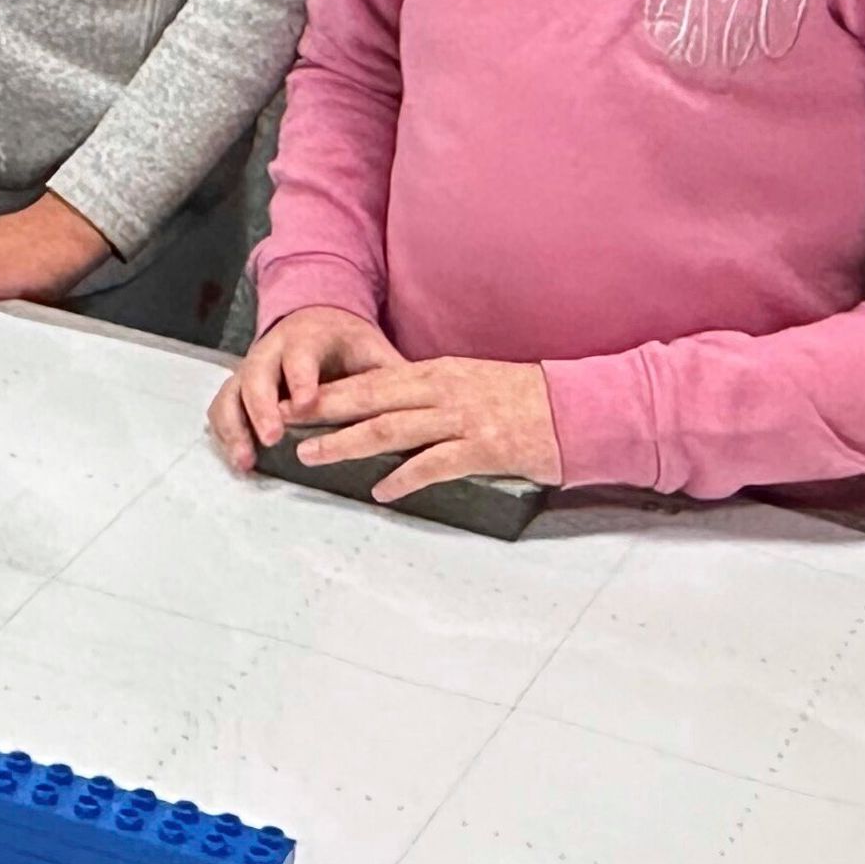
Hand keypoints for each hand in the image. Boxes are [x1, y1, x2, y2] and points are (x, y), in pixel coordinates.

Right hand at [209, 305, 407, 470]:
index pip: (300, 355)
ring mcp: (251, 369)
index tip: (306, 403)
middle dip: (261, 407)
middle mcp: (271, 350)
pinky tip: (240, 462)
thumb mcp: (373, 352)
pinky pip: (222, 407)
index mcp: (307, 338)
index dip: (300, 378)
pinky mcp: (239, 388)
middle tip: (272, 437)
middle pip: (256, 374)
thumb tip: (427, 403)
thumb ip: (391, 375)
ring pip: (232, 393)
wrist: (315, 320)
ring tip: (246, 461)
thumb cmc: (348, 345)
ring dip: (235, 427)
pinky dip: (226, 434)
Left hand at [295, 353, 563, 499]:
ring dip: (348, 443)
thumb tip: (393, 412)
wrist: (577, 409)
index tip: (296, 399)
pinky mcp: (483, 448)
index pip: (373, 380)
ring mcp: (462, 419)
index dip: (331, 391)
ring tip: (315, 456)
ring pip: (392, 429)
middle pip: (371, 398)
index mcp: (438, 373)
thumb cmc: (525, 400)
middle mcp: (443, 391)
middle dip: (324, 411)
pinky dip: (403, 477)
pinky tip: (381, 490)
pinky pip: (434, 464)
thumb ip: (433, 396)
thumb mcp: (472, 384)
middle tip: (287, 422)